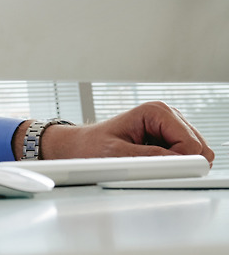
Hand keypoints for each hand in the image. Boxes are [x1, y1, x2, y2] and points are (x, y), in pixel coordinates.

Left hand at [37, 102, 213, 162]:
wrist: (82, 146)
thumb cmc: (94, 147)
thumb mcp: (117, 155)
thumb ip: (150, 158)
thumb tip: (179, 162)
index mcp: (155, 111)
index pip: (190, 144)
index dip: (180, 162)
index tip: (161, 170)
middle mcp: (167, 114)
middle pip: (200, 148)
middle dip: (182, 162)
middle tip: (151, 167)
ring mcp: (171, 126)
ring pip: (198, 153)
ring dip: (179, 164)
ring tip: (149, 163)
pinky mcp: (171, 137)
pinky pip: (189, 157)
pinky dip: (176, 164)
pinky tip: (154, 162)